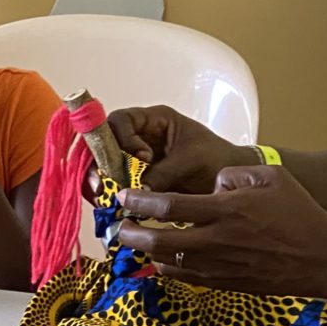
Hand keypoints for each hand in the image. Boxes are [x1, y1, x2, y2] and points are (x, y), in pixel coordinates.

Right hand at [107, 105, 258, 193]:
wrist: (228, 182)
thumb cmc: (215, 160)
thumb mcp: (190, 162)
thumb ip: (163, 174)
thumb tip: (136, 193)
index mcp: (154, 120)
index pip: (122, 120)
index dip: (122, 137)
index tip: (141, 158)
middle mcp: (138, 137)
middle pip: (103, 143)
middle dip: (98, 163)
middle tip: (102, 183)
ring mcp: (133, 160)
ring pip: (102, 165)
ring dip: (99, 181)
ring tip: (104, 198)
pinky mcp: (133, 181)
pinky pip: (111, 184)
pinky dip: (107, 195)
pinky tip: (110, 205)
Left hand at [119, 165, 326, 299]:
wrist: (322, 257)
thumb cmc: (299, 212)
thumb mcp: (269, 177)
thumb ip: (232, 176)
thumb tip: (209, 187)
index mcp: (226, 210)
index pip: (169, 205)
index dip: (140, 202)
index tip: (123, 198)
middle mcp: (217, 240)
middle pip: (158, 240)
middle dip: (131, 234)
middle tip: (118, 227)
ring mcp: (218, 266)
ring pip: (167, 263)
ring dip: (147, 252)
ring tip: (136, 241)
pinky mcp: (223, 283)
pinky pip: (185, 277)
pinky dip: (168, 267)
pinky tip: (163, 257)